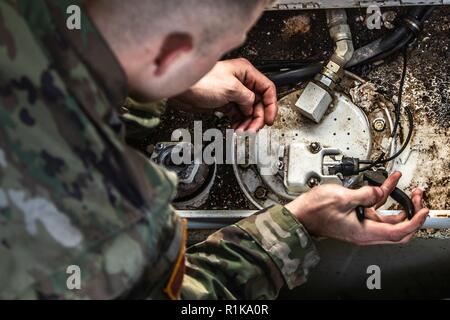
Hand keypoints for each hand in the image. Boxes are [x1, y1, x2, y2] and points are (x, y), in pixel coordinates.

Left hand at [170, 58, 277, 131]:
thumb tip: (251, 107)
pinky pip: (237, 115)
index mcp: (245, 72)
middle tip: (252, 130)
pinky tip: (236, 129)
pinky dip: (238, 123)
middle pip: (258, 103)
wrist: (181, 89)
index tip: (270, 119)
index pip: (266, 89)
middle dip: (257, 118)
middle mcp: (241, 82)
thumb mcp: (231, 88)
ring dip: (247, 123)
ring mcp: (232, 93)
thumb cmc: (201, 81)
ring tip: (242, 132)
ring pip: (248, 111)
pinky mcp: (224, 103)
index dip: (270, 105)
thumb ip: (247, 98)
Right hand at [285, 172, 428, 244]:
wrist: (299, 214)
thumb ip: (366, 194)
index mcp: (364, 232)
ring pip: (389, 218)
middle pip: (399, 228)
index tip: (423, 209)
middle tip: (416, 198)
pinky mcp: (356, 217)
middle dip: (411, 212)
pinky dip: (384, 197)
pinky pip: (376, 210)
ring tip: (404, 186)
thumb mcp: (342, 198)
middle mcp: (365, 231)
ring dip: (398, 202)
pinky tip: (386, 184)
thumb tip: (381, 191)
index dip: (415, 220)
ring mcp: (361, 224)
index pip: (399, 231)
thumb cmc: (315, 211)